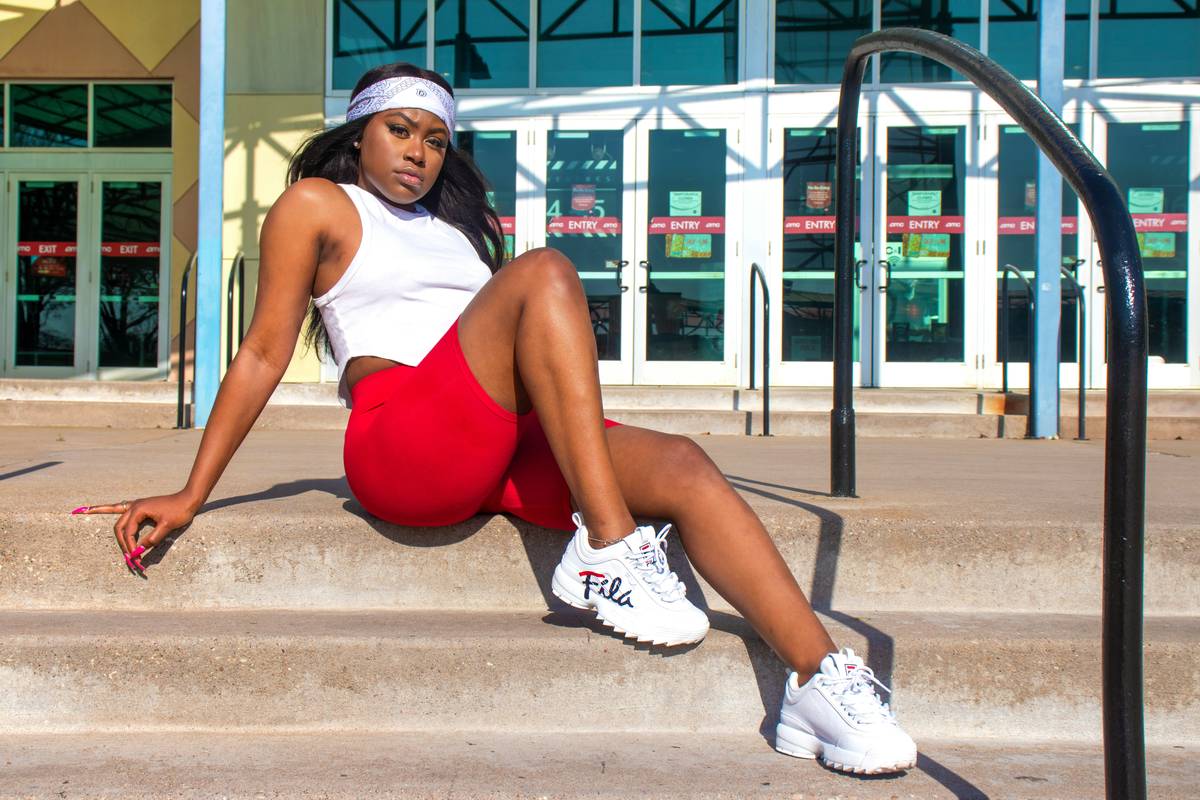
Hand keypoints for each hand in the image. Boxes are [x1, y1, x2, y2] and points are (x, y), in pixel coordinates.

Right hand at [72, 492, 197, 573]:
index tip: (136, 558)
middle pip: (120, 528)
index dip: (131, 547)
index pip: (128, 532)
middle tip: (128, 558)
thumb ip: (152, 539)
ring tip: (82, 515)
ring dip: (111, 530)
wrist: (189, 498)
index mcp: (139, 509)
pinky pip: (118, 509)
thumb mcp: (167, 526)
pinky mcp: (140, 508)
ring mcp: (136, 506)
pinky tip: (90, 509)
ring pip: (117, 520)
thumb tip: (139, 551)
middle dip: (122, 544)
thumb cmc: (180, 511)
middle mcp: (134, 506)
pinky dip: (105, 509)